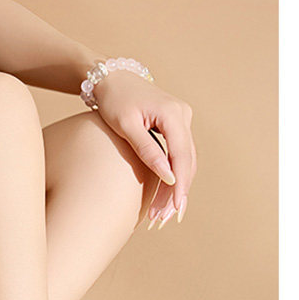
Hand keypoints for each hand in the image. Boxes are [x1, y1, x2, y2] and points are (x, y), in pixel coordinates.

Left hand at [93, 69, 196, 227]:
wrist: (112, 79)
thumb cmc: (114, 99)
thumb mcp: (126, 125)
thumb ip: (147, 149)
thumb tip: (167, 177)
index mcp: (173, 114)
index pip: (182, 156)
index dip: (180, 184)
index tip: (176, 208)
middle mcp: (183, 116)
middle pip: (187, 162)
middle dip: (177, 193)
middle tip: (165, 220)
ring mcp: (181, 121)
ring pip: (184, 162)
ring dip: (174, 189)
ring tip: (161, 216)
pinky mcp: (174, 127)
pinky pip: (177, 156)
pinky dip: (171, 177)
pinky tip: (162, 198)